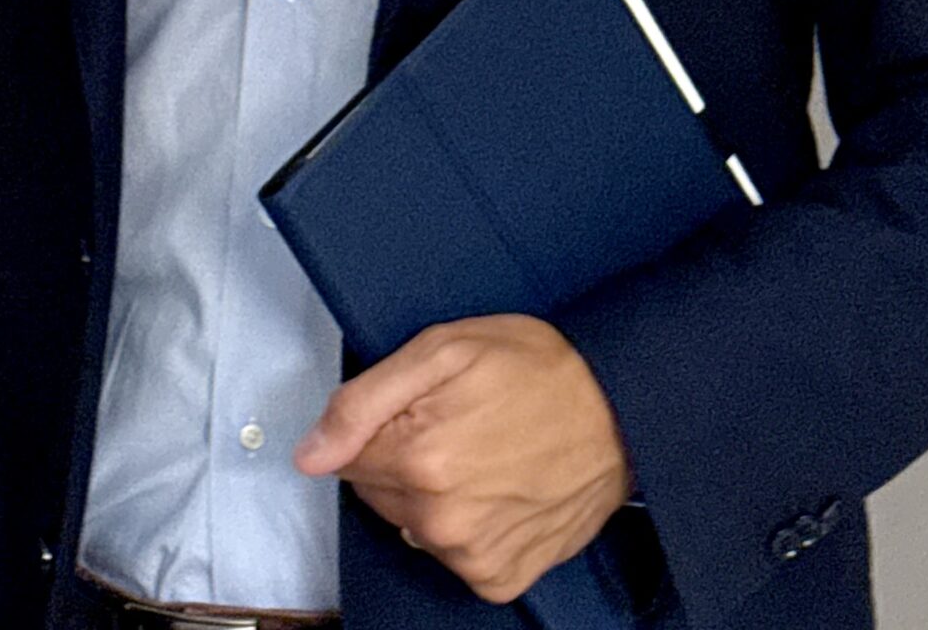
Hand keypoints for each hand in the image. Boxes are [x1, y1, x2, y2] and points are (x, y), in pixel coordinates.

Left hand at [292, 314, 634, 606]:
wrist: (619, 411)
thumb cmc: (535, 368)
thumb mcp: (442, 350)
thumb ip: (362, 402)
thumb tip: (308, 453)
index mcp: (419, 457)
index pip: (346, 457)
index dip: (378, 425)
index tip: (418, 406)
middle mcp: (440, 519)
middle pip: (377, 492)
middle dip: (403, 457)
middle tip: (456, 421)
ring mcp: (471, 555)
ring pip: (412, 524)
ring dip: (434, 494)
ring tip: (484, 452)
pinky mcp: (500, 577)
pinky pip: (454, 555)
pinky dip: (468, 527)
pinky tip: (499, 490)